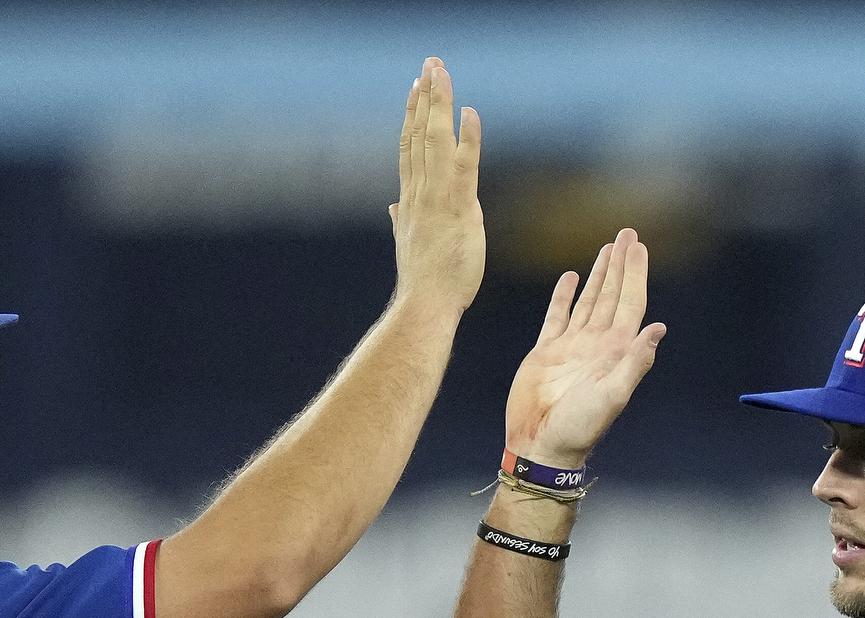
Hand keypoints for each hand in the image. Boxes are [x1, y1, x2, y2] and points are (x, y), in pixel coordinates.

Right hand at [388, 58, 483, 314]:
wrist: (426, 306)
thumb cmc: (425, 283)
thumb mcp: (410, 245)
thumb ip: (402, 221)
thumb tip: (394, 207)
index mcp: (412, 200)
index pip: (410, 148)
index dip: (412, 116)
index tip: (415, 90)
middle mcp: (420, 192)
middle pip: (419, 134)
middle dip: (425, 97)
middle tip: (430, 64)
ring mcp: (437, 198)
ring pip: (435, 141)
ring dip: (439, 103)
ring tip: (440, 72)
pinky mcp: (457, 208)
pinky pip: (463, 165)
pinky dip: (467, 137)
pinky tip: (469, 112)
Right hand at [504, 230, 665, 465]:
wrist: (542, 446)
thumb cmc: (579, 427)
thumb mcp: (613, 395)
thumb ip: (635, 362)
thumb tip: (659, 328)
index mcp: (614, 351)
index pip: (630, 303)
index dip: (635, 274)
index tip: (639, 247)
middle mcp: (596, 344)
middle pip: (613, 295)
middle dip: (620, 264)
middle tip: (626, 234)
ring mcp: (572, 347)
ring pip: (590, 301)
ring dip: (600, 275)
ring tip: (607, 249)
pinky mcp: (547, 352)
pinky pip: (557, 316)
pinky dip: (565, 296)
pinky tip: (572, 278)